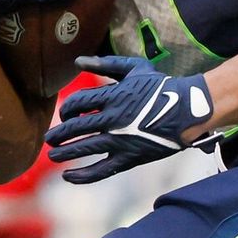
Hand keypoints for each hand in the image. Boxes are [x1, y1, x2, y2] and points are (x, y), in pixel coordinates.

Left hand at [43, 54, 218, 183]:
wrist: (188, 109)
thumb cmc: (161, 86)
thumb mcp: (134, 68)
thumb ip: (105, 64)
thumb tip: (77, 61)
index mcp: (113, 96)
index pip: (78, 104)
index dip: (67, 110)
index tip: (65, 114)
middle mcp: (113, 119)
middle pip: (76, 128)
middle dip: (59, 134)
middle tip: (50, 139)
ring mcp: (121, 140)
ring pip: (84, 149)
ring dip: (65, 153)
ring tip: (53, 155)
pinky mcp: (129, 158)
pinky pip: (101, 170)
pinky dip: (83, 175)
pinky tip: (68, 176)